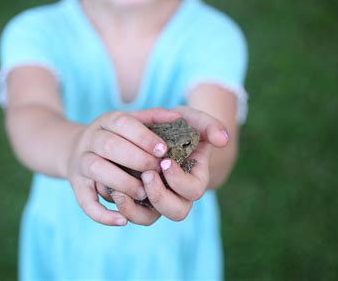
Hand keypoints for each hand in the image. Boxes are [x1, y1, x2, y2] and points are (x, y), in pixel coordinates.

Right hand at [66, 108, 179, 225]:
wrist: (74, 150)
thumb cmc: (114, 137)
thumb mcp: (128, 122)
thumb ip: (152, 118)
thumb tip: (177, 116)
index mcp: (106, 122)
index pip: (123, 123)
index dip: (143, 137)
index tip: (163, 150)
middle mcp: (90, 139)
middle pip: (110, 146)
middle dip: (137, 159)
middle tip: (157, 171)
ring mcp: (81, 163)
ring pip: (97, 170)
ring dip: (122, 182)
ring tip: (144, 192)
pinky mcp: (77, 187)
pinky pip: (85, 202)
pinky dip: (102, 214)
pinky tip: (122, 221)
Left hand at [114, 107, 228, 221]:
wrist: (155, 132)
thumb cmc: (179, 126)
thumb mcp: (193, 120)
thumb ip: (210, 125)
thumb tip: (223, 139)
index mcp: (195, 178)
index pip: (193, 190)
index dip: (179, 180)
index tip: (165, 161)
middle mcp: (178, 194)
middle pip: (176, 212)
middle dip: (160, 196)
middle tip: (147, 174)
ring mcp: (158, 200)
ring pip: (151, 218)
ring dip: (137, 208)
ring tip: (123, 188)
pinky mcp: (140, 201)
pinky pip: (133, 215)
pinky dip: (123, 207)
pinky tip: (114, 191)